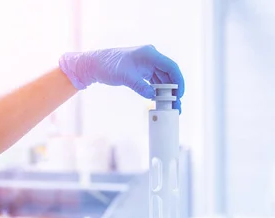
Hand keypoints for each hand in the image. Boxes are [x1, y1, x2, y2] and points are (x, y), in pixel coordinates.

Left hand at [59, 45, 184, 111]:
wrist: (95, 65)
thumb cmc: (108, 66)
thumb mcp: (126, 77)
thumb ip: (141, 87)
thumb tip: (153, 96)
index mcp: (150, 54)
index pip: (171, 67)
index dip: (178, 81)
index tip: (179, 95)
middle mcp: (151, 58)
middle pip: (169, 75)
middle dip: (173, 90)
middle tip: (176, 105)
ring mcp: (147, 65)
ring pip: (162, 80)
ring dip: (167, 92)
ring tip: (171, 106)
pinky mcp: (142, 72)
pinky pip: (155, 82)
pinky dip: (158, 91)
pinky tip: (160, 101)